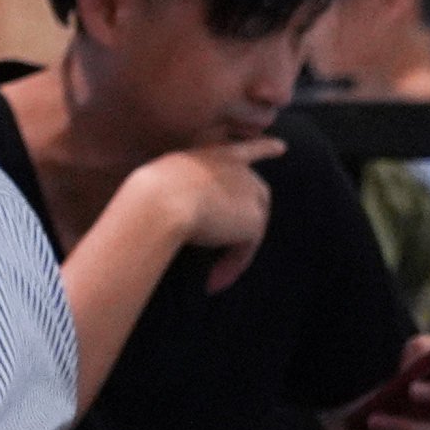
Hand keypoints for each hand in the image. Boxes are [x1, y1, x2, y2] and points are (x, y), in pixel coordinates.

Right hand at [121, 137, 284, 291]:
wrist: (159, 201)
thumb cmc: (148, 193)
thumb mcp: (166, 183)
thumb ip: (184, 192)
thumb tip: (184, 217)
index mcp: (214, 154)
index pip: (246, 150)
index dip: (264, 148)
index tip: (281, 147)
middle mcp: (238, 170)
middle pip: (255, 199)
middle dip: (248, 224)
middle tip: (234, 253)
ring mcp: (250, 192)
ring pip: (249, 229)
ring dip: (234, 255)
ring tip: (213, 278)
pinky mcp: (254, 220)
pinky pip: (246, 249)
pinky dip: (232, 266)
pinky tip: (214, 282)